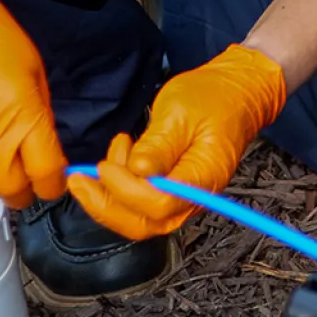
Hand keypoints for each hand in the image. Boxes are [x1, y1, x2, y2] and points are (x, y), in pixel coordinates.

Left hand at [67, 44, 287, 239]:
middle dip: (106, 205)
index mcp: (203, 177)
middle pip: (145, 223)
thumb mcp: (180, 111)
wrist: (236, 93)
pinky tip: (116, 163)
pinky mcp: (173, 191)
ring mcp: (184, 197)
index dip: (126, 190)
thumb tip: (137, 171)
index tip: (105, 165)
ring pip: (139, 219)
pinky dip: (119, 192)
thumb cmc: (213, 97)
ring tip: (105, 160)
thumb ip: (159, 145)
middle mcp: (195, 196)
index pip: (159, 203)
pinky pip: (141, 205)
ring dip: (109, 198)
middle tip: (80, 179)